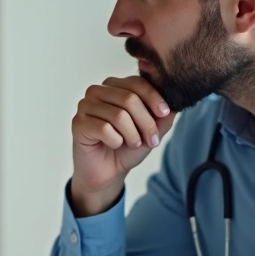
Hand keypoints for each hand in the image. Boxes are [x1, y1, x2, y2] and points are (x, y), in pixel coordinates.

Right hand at [70, 76, 175, 216]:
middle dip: (146, 123)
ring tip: (133, 144)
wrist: (108, 172)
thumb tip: (176, 101)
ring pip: (119, 115)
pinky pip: (104, 129)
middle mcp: (98, 91)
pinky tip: (114, 145)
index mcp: (115, 86)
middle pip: (129, 99)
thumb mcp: (152, 130)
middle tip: (152, 140)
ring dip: (132, 135)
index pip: (137, 83)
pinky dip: (116, 141)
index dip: (154, 98)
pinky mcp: (78, 123)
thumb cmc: (127, 147)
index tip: (165, 114)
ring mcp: (85, 106)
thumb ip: (163, 115)